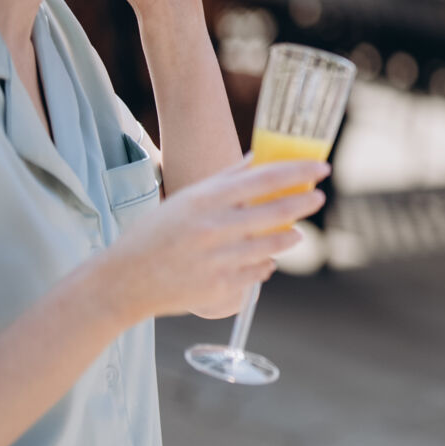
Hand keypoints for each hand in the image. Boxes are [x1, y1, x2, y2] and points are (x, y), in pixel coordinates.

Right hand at [102, 157, 328, 321]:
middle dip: (304, 203)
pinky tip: (266, 259)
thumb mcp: (186, 200)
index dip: (298, 172)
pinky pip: (258, 272)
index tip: (320, 168)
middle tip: (318, 197)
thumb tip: (259, 158)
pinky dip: (266, 264)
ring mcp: (219, 260)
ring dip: (290, 236)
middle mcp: (214, 228)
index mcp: (205, 200)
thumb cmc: (156, 234)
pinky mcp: (220, 288)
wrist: (123, 282)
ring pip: (273, 245)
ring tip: (296, 232)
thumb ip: (225, 179)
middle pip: (276, 212)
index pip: (264, 179)